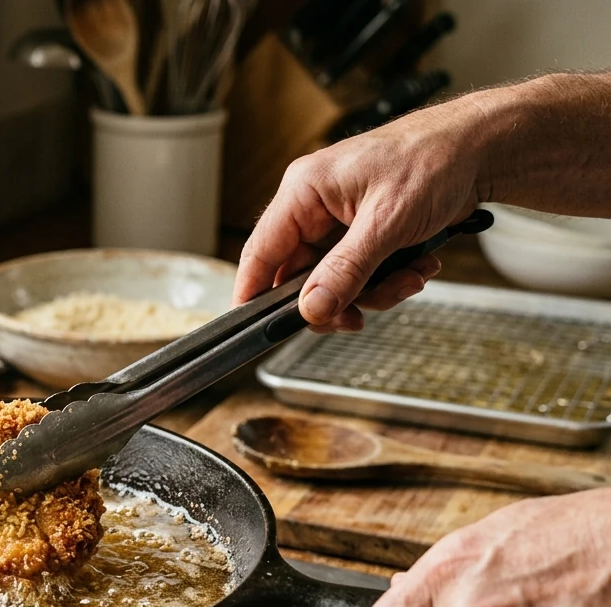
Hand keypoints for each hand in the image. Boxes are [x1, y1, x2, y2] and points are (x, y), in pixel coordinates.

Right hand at [232, 102, 482, 331]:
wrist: (484, 148)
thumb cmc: (435, 160)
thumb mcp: (387, 223)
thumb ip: (345, 271)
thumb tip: (311, 309)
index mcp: (304, 191)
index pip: (261, 251)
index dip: (253, 292)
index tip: (254, 328)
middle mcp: (315, 206)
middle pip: (300, 275)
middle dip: (337, 298)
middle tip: (359, 315)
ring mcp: (339, 221)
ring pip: (334, 280)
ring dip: (373, 290)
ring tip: (409, 278)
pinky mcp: (364, 232)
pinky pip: (360, 272)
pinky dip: (388, 278)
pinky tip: (417, 265)